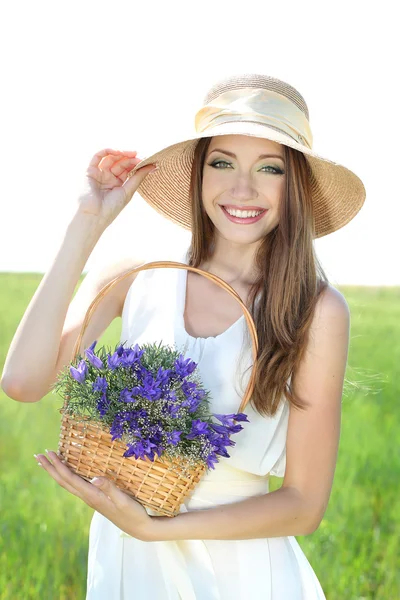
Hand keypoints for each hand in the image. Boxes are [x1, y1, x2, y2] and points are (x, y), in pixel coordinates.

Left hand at [34, 450, 153, 540]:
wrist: (137, 528)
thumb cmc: (132, 512)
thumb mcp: (123, 500)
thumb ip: (110, 488)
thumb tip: (94, 478)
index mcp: (92, 495)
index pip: (70, 478)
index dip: (58, 465)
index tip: (49, 453)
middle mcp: (87, 497)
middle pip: (63, 481)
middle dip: (50, 469)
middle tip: (38, 456)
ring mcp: (90, 498)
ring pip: (67, 484)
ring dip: (56, 473)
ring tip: (47, 463)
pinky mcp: (95, 498)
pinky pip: (75, 486)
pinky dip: (67, 477)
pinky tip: (69, 473)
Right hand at [77, 148, 157, 230]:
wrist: (94, 216)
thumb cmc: (111, 208)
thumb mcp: (128, 191)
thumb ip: (139, 177)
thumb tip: (153, 165)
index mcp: (118, 184)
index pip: (128, 169)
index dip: (136, 163)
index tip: (147, 160)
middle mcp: (108, 178)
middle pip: (120, 162)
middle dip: (130, 158)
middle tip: (139, 156)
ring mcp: (99, 174)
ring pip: (110, 158)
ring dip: (121, 153)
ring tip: (131, 153)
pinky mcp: (90, 171)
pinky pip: (97, 157)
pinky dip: (107, 151)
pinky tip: (117, 151)